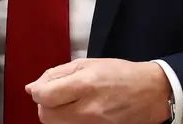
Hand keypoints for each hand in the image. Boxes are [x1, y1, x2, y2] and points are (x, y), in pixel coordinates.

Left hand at [27, 58, 171, 123]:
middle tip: (58, 95)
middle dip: (47, 104)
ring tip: (72, 102)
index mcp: (85, 85)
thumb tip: (33, 87)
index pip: (45, 96)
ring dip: (57, 114)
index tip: (41, 88)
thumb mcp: (88, 63)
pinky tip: (79, 111)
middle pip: (46, 116)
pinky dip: (69, 121)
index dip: (38, 92)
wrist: (150, 93)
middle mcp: (87, 110)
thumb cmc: (121, 74)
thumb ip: (57, 74)